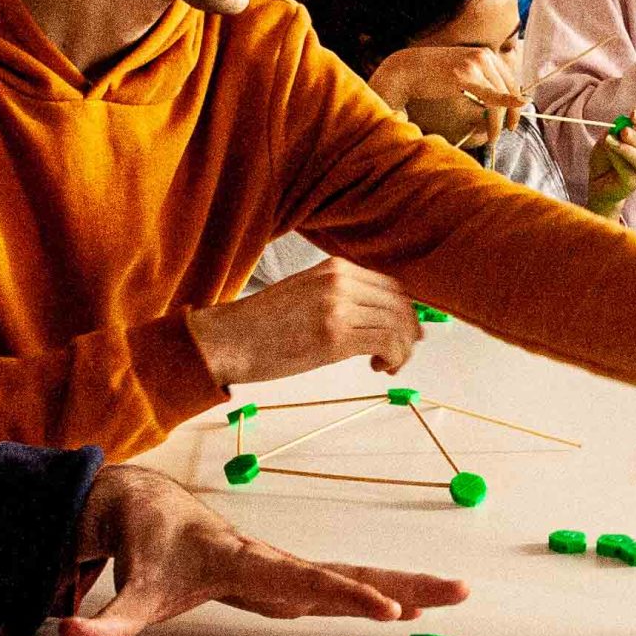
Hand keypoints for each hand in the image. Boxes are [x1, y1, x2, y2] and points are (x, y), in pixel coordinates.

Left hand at [61, 466, 467, 635]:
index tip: (387, 608)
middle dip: (404, 581)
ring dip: (409, 584)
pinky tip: (416, 606)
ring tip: (459, 594)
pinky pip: (345, 583)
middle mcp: (277, 562)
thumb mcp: (127, 586)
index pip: (303, 580)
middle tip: (458, 591)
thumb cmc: (146, 545)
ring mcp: (288, 570)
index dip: (345, 594)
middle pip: (349, 570)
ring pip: (356, 573)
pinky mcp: (290, 579)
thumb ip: (107, 616)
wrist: (148, 509)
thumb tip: (71, 632)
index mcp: (245, 560)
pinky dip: (386, 590)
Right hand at [191, 257, 419, 388]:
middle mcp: (340, 282)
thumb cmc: (261, 324)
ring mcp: (338, 307)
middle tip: (400, 353)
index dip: (404, 312)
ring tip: (386, 364)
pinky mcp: (335, 336)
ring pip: (397, 325)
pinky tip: (377, 367)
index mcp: (334, 268)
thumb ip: (340, 296)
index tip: (402, 332)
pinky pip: (386, 343)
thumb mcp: (305, 293)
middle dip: (408, 332)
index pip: (391, 286)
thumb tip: (373, 317)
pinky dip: (393, 358)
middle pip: (399, 305)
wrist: (228, 339)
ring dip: (401, 350)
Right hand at [372, 45, 524, 145]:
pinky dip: (499, 112)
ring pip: (500, 96)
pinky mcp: (466, 75)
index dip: (515, 99)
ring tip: (494, 136)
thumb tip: (497, 101)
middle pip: (509, 87)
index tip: (515, 116)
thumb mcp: (461, 74)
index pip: (510, 79)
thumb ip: (479, 82)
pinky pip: (490, 97)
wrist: (408, 69)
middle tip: (511, 129)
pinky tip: (499, 127)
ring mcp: (476, 64)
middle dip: (513, 111)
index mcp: (485, 54)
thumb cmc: (432, 74)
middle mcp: (484, 56)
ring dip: (499, 120)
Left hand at [585, 111, 635, 215]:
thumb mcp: (607, 140)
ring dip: (627, 149)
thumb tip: (620, 125)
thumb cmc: (606, 159)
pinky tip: (609, 152)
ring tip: (610, 141)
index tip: (633, 113)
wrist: (598, 183)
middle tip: (623, 130)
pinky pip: (629, 169)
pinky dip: (618, 159)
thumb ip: (614, 132)